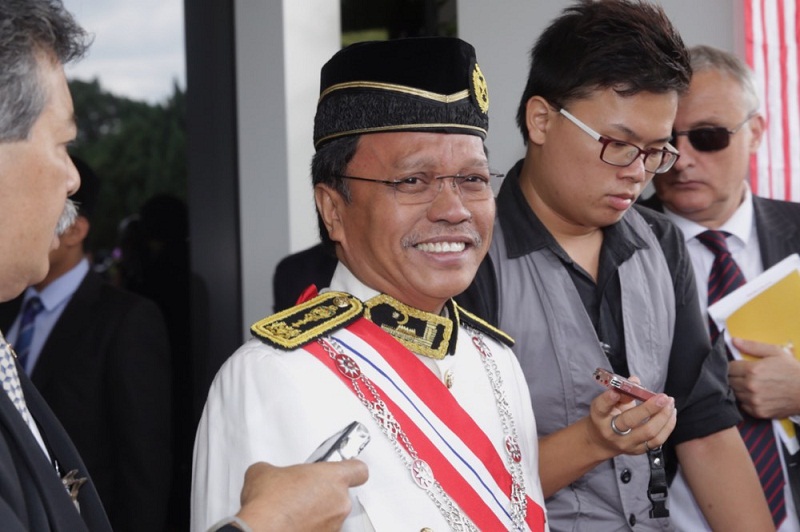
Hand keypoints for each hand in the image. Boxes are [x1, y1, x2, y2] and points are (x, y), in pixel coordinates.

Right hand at [235, 460, 368, 531]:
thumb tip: (268, 475)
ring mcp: (334, 524)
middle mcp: (340, 502)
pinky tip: (292, 525)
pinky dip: (311, 528)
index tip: (344, 468)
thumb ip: (276, 469)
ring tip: (293, 512)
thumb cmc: (269, 504)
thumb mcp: (264, 472)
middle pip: (341, 494)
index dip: (350, 468)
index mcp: (333, 477)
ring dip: (317, 513)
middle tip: (302, 493)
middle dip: (323, 493)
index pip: (359, 470)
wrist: (262, 530)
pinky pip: (322, 530)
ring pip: (331, 515)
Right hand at [587, 377, 675, 456]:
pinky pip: (657, 440)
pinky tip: (671, 413)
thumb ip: (621, 391)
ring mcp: (625, 443)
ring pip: (648, 432)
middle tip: (663, 397)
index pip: (601, 407)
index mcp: (599, 416)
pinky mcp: (638, 450)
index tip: (615, 392)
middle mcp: (611, 431)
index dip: (608, 399)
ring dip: (663, 417)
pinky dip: (668, 426)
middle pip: (629, 421)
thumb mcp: (608, 403)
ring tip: (670, 403)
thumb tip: (635, 380)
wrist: (602, 441)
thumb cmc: (607, 416)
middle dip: (649, 408)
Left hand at [729, 338, 799, 418]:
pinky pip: (743, 406)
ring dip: (739, 389)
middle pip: (729, 381)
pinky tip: (756, 396)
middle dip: (734, 377)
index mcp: (752, 370)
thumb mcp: (776, 352)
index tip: (738, 367)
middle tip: (744, 376)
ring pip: (735, 394)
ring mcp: (754, 400)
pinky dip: (746, 401)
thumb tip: (733, 341)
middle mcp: (750, 386)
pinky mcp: (759, 412)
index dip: (733, 366)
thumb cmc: (793, 370)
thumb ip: (752, 346)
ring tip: (751, 385)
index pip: (728, 368)